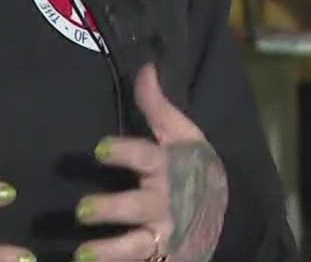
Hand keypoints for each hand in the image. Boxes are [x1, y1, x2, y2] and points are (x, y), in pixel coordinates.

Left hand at [75, 64, 228, 261]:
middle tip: (81, 209)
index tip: (99, 149)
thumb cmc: (194, 168)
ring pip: (134, 246)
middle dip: (110, 208)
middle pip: (136, 206)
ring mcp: (162, 236)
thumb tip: (144, 67)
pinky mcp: (160, 257)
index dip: (123, 153)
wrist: (229, 215)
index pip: (145, 157)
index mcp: (168, 168)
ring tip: (81, 254)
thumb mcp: (183, 135)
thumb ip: (158, 107)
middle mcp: (164, 204)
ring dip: (108, 251)